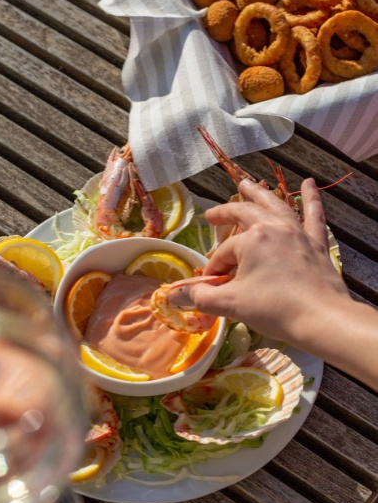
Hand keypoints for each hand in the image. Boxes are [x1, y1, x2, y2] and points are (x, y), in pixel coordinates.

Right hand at [188, 177, 348, 344]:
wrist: (321, 318)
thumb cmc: (274, 309)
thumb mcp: (231, 304)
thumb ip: (203, 297)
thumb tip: (180, 294)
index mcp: (252, 240)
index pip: (224, 252)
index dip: (214, 269)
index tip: (211, 287)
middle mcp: (275, 228)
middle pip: (245, 214)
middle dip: (225, 214)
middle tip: (212, 215)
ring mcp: (298, 234)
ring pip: (276, 206)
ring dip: (259, 194)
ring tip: (247, 184)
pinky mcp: (317, 244)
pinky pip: (314, 216)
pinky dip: (312, 199)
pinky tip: (309, 184)